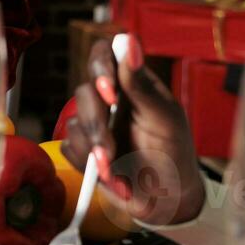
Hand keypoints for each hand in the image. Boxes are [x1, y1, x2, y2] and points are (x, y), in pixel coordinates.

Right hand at [62, 36, 204, 226]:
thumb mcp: (165, 119)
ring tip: (114, 173)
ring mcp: (96, 126)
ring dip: (94, 151)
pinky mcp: (84, 151)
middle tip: (112, 147)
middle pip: (84, 93)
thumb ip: (141, 84)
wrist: (169, 203)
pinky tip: (113, 179)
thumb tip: (129, 41)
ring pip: (74, 124)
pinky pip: (69, 149)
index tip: (110, 91)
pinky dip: (90, 168)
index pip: (104, 55)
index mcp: (133, 85)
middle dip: (96, 125)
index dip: (99, 66)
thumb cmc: (175, 155)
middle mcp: (110, 101)